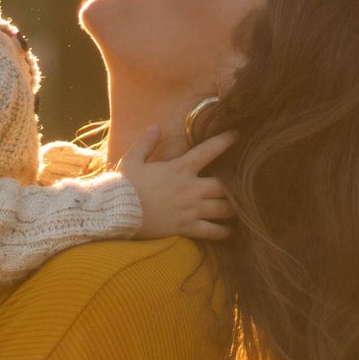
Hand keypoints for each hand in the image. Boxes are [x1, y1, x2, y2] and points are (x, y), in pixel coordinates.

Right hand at [120, 126, 236, 241]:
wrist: (117, 212)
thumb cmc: (124, 185)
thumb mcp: (133, 159)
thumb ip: (147, 142)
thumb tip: (156, 127)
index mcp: (180, 168)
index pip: (208, 151)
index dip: (224, 141)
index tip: (236, 135)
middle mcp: (190, 188)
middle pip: (225, 186)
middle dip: (235, 184)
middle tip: (241, 182)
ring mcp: (190, 209)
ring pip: (223, 209)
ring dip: (232, 207)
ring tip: (238, 207)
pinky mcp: (186, 227)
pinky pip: (212, 231)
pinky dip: (222, 232)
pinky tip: (228, 231)